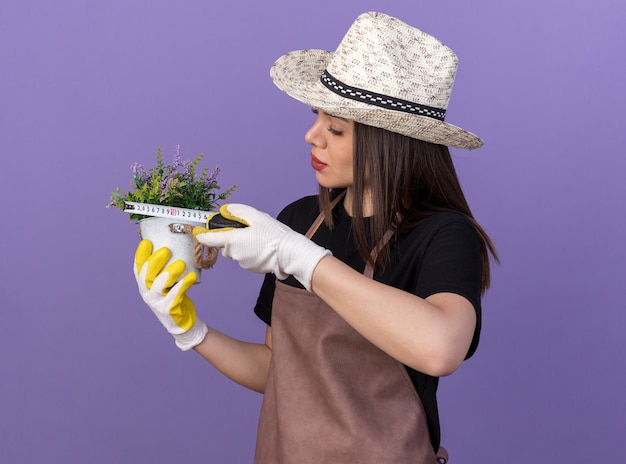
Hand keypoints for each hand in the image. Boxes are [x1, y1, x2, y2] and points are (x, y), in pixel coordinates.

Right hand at [134, 240, 207, 350]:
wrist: (182, 323)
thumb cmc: (174, 297)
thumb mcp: (166, 283)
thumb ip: (164, 269)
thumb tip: (173, 245)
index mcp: (145, 285)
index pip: (138, 268)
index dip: (140, 255)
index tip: (147, 242)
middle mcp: (147, 293)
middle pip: (146, 276)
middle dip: (155, 261)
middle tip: (166, 250)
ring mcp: (157, 302)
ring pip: (158, 286)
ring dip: (169, 273)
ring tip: (180, 264)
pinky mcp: (168, 309)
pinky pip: (175, 295)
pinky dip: (183, 285)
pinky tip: (191, 277)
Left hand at [192, 204, 329, 290]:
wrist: (290, 253)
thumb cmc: (274, 234)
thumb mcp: (256, 216)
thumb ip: (238, 211)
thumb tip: (225, 210)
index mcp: (233, 240)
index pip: (209, 239)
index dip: (202, 235)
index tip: (197, 231)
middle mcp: (235, 254)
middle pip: (224, 244)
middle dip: (230, 237)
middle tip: (245, 229)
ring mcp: (243, 263)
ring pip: (235, 252)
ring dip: (241, 245)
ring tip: (258, 238)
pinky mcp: (251, 268)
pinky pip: (245, 258)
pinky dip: (249, 252)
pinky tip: (262, 247)